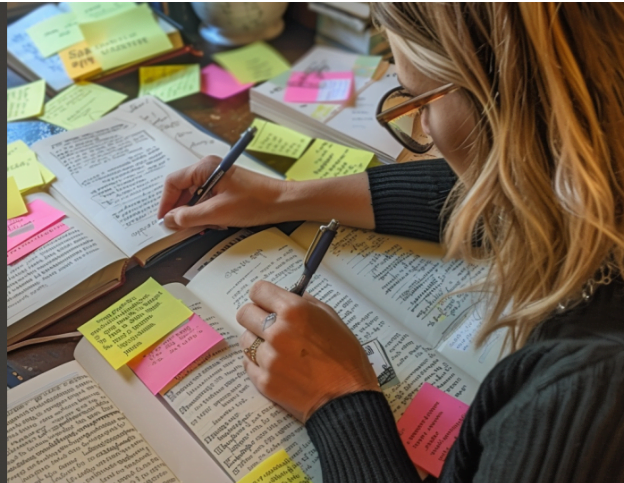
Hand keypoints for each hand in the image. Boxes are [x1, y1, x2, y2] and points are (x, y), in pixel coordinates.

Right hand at [158, 156, 287, 229]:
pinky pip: (209, 201)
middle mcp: (210, 170)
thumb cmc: (255, 203)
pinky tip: (219, 223)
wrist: (283, 203)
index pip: (173, 182)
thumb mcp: (217, 213)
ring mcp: (219, 179)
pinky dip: (209, 214)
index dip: (166, 203)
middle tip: (184, 228)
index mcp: (205, 168)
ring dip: (198, 215)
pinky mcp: (227, 189)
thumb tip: (169, 220)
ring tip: (208, 226)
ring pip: (197, 199)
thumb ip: (189, 217)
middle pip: (184, 191)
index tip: (164, 220)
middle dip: (184, 211)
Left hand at [236, 281, 380, 422]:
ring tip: (275, 349)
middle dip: (255, 316)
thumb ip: (308, 303)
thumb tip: (292, 295)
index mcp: (295, 311)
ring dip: (256, 341)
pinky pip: (248, 363)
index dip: (262, 296)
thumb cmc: (346, 358)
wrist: (348, 400)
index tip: (266, 302)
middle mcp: (277, 331)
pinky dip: (258, 363)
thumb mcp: (333, 320)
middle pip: (244, 313)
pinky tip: (276, 366)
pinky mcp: (264, 381)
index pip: (258, 290)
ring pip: (245, 339)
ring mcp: (268, 358)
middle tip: (268, 324)